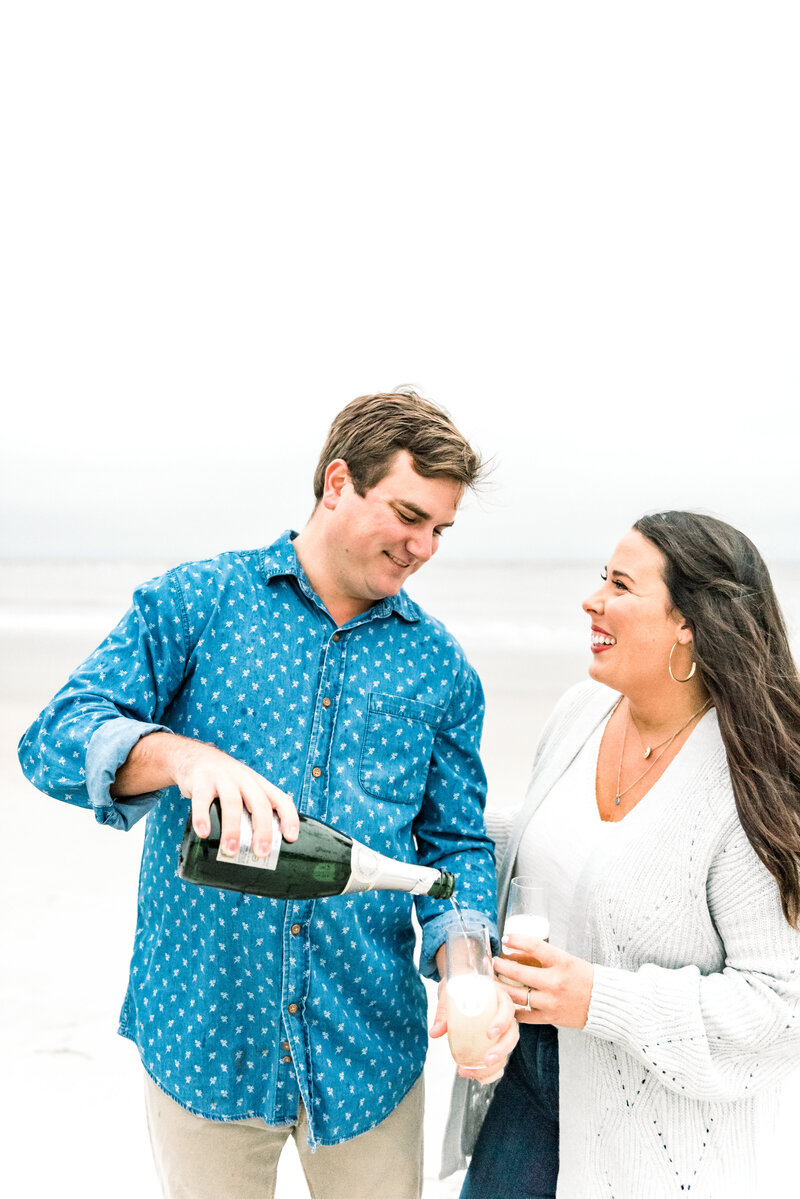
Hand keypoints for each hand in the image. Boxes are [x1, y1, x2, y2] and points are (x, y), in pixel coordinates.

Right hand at [172, 738, 298, 856]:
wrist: (197, 757)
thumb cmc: (226, 782)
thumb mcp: (245, 790)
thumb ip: (252, 814)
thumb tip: (258, 855)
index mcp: (259, 785)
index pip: (281, 799)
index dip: (289, 817)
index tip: (290, 838)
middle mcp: (245, 780)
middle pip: (259, 803)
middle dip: (262, 829)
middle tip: (261, 853)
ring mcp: (223, 778)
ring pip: (232, 803)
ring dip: (232, 828)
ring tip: (230, 850)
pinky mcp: (201, 781)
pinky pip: (202, 799)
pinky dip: (202, 817)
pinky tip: (203, 833)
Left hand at [429, 976, 518, 1085]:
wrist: (460, 986)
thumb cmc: (459, 986)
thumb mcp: (450, 992)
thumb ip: (444, 1010)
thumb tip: (436, 1032)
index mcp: (497, 997)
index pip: (507, 1008)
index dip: (502, 1022)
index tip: (490, 1033)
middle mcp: (503, 1015)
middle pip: (512, 1033)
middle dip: (501, 1050)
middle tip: (487, 1060)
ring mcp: (501, 1031)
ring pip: (507, 1050)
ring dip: (495, 1065)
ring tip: (476, 1073)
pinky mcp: (495, 1044)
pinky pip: (499, 1060)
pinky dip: (491, 1072)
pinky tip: (478, 1077)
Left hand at [495, 933, 593, 1028]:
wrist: (602, 1002)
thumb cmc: (584, 978)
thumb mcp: (566, 959)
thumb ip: (544, 957)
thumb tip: (516, 951)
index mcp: (562, 962)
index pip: (534, 946)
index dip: (516, 940)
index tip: (505, 938)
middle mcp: (554, 981)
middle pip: (518, 972)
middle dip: (500, 966)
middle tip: (493, 962)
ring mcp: (550, 1001)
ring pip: (516, 995)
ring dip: (500, 987)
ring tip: (492, 980)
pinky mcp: (548, 1017)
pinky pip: (523, 1015)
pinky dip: (511, 1008)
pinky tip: (504, 1002)